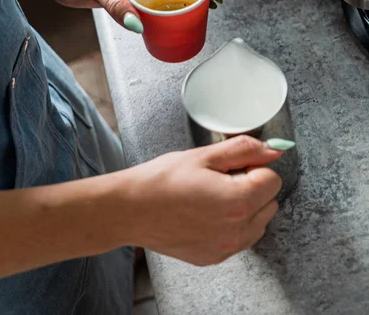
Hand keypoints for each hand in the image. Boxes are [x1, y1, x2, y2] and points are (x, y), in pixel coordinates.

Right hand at [122, 136, 282, 265]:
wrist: (130, 209)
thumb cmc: (162, 180)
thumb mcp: (203, 156)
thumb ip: (243, 150)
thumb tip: (274, 149)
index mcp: (239, 201)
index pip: (273, 179)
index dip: (254, 166)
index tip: (233, 165)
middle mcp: (237, 230)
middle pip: (270, 202)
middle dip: (253, 186)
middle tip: (221, 178)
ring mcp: (226, 248)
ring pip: (259, 222)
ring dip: (246, 207)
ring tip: (213, 195)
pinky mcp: (215, 257)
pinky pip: (240, 238)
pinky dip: (232, 224)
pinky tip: (207, 212)